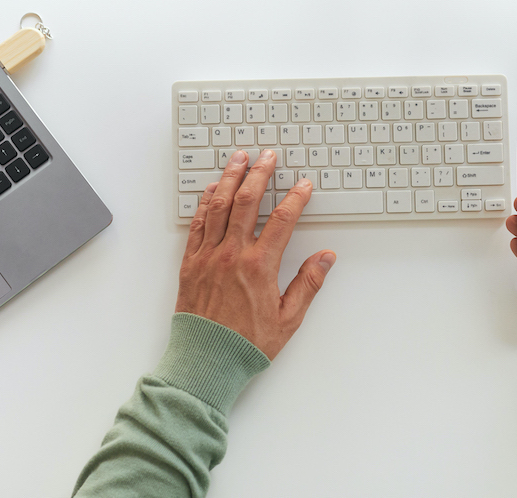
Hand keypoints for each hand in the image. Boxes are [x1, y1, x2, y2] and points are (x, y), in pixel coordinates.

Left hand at [176, 149, 335, 358]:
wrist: (206, 360)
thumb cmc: (245, 344)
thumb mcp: (288, 318)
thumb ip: (308, 284)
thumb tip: (326, 258)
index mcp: (259, 266)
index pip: (283, 220)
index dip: (296, 198)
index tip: (303, 186)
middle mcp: (232, 255)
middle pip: (249, 202)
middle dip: (260, 173)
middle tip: (268, 155)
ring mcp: (208, 256)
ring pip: (220, 206)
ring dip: (231, 179)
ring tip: (239, 159)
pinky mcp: (190, 263)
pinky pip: (198, 225)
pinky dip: (206, 203)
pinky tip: (212, 190)